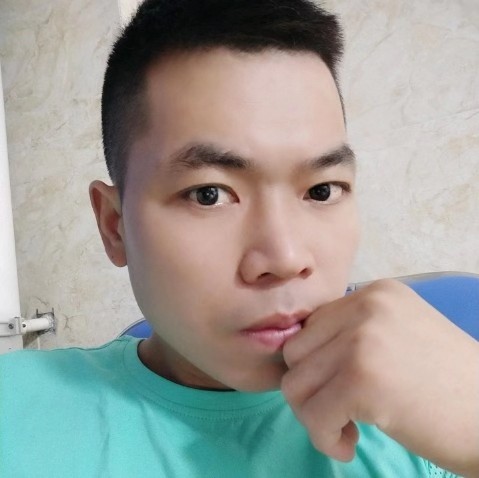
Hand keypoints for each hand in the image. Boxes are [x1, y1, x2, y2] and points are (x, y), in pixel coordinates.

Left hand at [281, 279, 478, 476]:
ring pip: (295, 384)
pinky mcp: (362, 381)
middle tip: (340, 412)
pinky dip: (324, 438)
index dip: (316, 364)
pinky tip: (349, 443)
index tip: (337, 388)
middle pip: (296, 352)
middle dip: (309, 390)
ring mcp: (362, 341)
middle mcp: (365, 307)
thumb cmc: (447, 383)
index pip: (311, 327)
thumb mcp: (396, 336)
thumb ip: (349, 335)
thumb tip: (291, 357)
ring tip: (345, 429)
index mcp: (374, 294)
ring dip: (314, 416)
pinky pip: (313, 415)